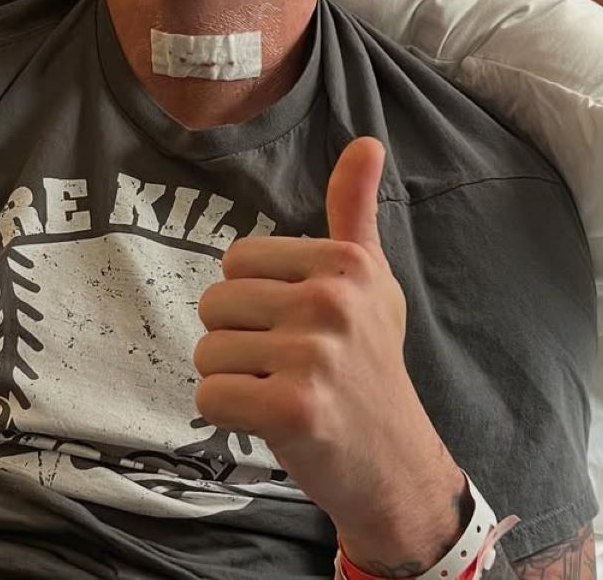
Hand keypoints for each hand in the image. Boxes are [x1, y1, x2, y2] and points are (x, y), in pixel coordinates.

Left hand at [193, 137, 461, 543]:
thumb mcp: (372, 279)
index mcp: (345, 262)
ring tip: (278, 389)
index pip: (237, 259)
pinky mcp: (291, 408)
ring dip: (231, 377)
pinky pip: (209, 395)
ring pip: (207, 350)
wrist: (395, 461)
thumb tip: (368, 141)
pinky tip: (269, 419)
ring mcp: (313, 355)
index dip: (253, 297)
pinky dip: (227, 414)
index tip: (295, 325)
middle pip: (216, 302)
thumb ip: (354, 209)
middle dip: (237, 338)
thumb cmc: (371, 363)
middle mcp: (331, 301)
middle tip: (285, 364)